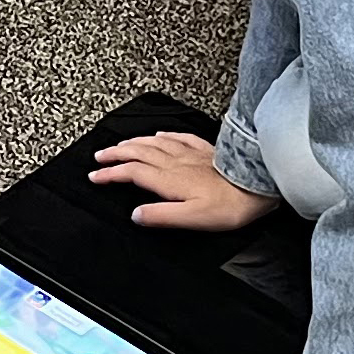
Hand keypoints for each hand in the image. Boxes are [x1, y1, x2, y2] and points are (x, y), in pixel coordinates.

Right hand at [90, 131, 280, 230]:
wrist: (257, 186)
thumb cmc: (230, 205)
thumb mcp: (192, 218)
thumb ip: (161, 215)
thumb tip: (137, 214)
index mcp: (169, 180)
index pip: (131, 172)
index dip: (111, 174)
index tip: (96, 176)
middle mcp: (176, 163)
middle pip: (137, 153)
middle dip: (115, 154)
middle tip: (100, 156)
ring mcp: (190, 154)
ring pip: (153, 143)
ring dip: (132, 143)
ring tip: (120, 144)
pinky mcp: (205, 151)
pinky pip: (177, 138)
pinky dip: (162, 136)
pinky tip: (159, 135)